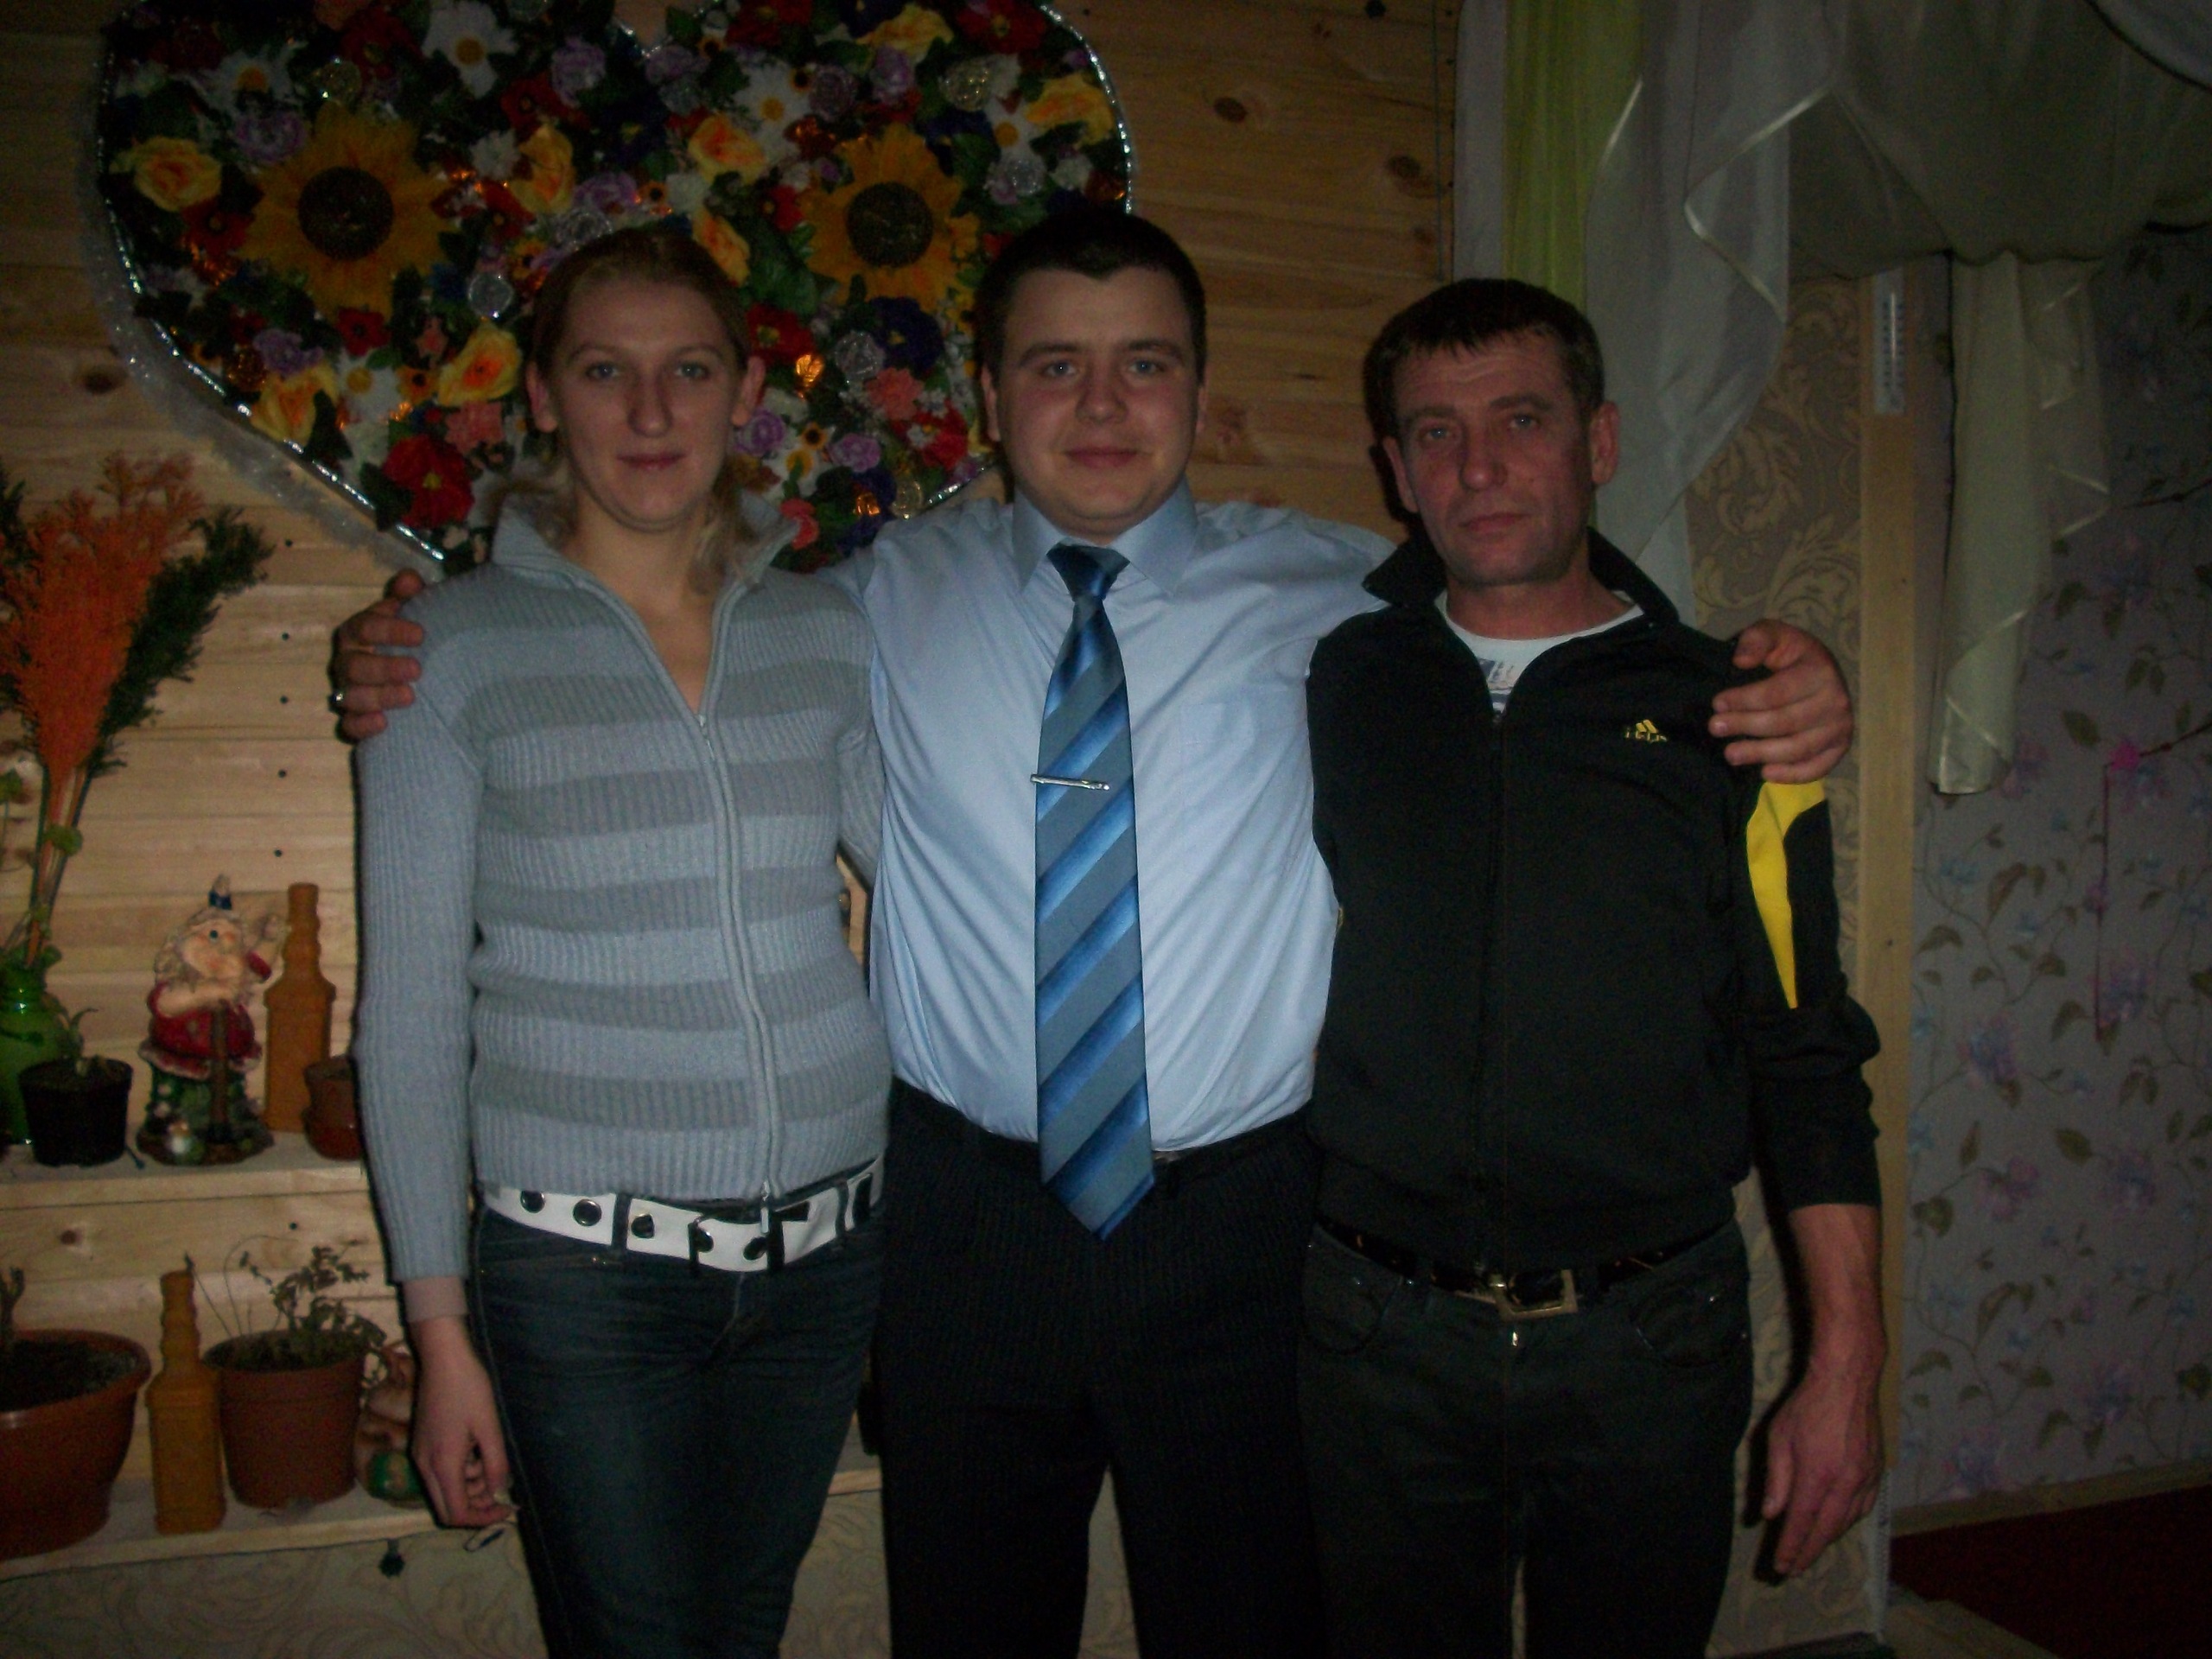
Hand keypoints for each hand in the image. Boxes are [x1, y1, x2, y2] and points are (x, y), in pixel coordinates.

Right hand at [329, 569, 427, 740]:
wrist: (420, 674)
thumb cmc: (412, 640)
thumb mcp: (414, 613)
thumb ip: (411, 595)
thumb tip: (410, 579)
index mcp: (359, 633)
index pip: (364, 627)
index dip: (388, 630)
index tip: (421, 635)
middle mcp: (349, 661)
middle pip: (354, 665)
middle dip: (384, 667)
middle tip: (417, 669)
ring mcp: (349, 691)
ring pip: (351, 696)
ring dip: (378, 696)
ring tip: (411, 697)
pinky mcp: (356, 719)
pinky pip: (349, 726)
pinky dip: (362, 726)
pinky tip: (383, 724)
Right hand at [409, 1317, 513, 1527]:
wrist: (442, 1359)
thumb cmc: (469, 1388)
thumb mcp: (489, 1427)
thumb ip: (495, 1463)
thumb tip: (497, 1492)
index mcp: (442, 1464)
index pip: (456, 1513)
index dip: (483, 1518)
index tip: (507, 1509)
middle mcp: (425, 1465)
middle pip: (446, 1508)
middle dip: (475, 1507)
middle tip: (500, 1491)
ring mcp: (419, 1455)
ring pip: (442, 1491)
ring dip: (468, 1487)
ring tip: (488, 1460)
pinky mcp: (421, 1444)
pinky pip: (438, 1473)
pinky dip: (458, 1473)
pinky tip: (475, 1450)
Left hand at [1710, 620, 1852, 781]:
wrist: (1820, 671)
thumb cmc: (1792, 655)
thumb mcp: (1774, 635)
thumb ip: (1757, 639)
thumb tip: (1741, 660)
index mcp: (1820, 672)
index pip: (1777, 693)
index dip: (1744, 700)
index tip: (1717, 704)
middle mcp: (1836, 701)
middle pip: (1783, 722)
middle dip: (1745, 726)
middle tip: (1715, 728)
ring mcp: (1840, 728)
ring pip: (1797, 748)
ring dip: (1761, 754)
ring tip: (1731, 754)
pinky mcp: (1839, 748)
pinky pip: (1816, 768)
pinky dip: (1791, 774)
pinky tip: (1765, 772)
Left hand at [1762, 1349, 1881, 1574]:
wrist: (1849, 1380)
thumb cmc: (1808, 1405)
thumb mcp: (1779, 1438)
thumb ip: (1777, 1479)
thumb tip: (1771, 1514)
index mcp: (1819, 1475)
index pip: (1802, 1522)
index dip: (1791, 1548)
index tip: (1781, 1567)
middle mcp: (1846, 1483)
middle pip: (1827, 1530)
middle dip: (1809, 1552)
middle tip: (1793, 1569)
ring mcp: (1866, 1478)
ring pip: (1848, 1521)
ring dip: (1828, 1539)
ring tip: (1810, 1549)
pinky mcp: (1877, 1471)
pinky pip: (1864, 1507)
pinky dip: (1848, 1521)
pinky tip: (1837, 1523)